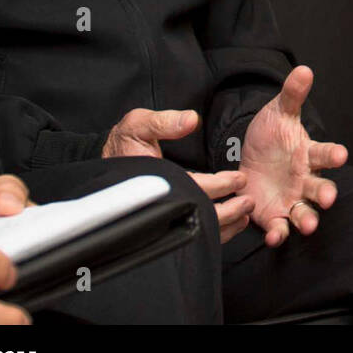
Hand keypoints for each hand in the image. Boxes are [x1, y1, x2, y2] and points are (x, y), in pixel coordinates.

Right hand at [102, 109, 252, 243]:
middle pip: (201, 216)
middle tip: (249, 201)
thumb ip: (164, 121)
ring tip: (245, 215)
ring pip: (200, 230)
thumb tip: (191, 119)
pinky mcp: (166, 224)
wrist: (104, 168)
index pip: (196, 187)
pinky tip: (231, 224)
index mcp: (158, 181)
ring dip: (226, 225)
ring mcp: (163, 218)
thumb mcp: (138, 125)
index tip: (239, 179)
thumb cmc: (122, 145)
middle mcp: (161, 204)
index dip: (220, 184)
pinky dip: (216, 232)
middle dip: (229, 211)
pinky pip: (194, 233)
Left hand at [240, 65, 347, 246]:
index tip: (340, 155)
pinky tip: (273, 235)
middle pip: (320, 188)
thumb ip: (291, 95)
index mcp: (308, 154)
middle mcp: (305, 180)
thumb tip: (303, 70)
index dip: (333, 155)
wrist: (248, 159)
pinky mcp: (273, 215)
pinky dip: (278, 233)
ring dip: (307, 219)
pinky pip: (279, 227)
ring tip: (307, 224)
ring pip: (304, 212)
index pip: (325, 154)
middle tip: (327, 198)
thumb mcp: (278, 112)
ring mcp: (291, 199)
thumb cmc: (271, 136)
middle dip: (325, 193)